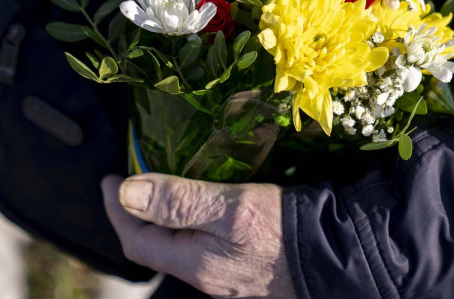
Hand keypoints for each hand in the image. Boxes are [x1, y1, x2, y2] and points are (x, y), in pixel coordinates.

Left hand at [101, 173, 296, 298]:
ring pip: (183, 245)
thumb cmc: (287, 230)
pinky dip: (194, 222)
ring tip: (165, 187)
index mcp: (196, 264)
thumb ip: (180, 202)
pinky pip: (207, 244)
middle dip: (139, 213)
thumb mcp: (232, 208)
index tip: (111, 178)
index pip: (138, 240)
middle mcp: (208, 275)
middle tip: (134, 180)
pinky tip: (208, 205)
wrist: (342, 254)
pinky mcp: (250, 264)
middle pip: (158, 246)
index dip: (118, 209)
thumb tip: (128, 193)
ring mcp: (229, 274)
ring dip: (167, 217)